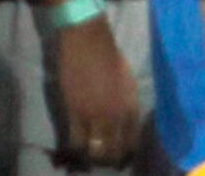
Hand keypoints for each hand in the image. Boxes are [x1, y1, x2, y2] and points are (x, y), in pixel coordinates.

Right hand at [51, 13, 144, 167]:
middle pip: (113, 149)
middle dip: (107, 159)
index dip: (125, 153)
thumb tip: (121, 123)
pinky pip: (76, 140)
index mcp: (132, 105)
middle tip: (101, 162)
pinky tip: (72, 152)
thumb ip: (125, 104)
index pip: (132, 140)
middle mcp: (117, 115)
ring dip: (90, 158)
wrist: (89, 42)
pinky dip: (75, 149)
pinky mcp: (75, 112)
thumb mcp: (127, 83)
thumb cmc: (110, 57)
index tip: (120, 158)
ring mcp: (96, 115)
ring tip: (86, 160)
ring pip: (94, 149)